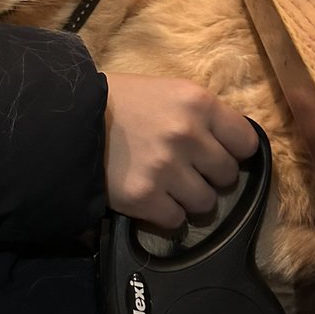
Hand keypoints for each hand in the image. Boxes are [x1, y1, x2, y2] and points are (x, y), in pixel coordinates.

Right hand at [102, 73, 258, 230]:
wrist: (68, 118)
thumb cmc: (120, 102)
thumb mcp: (167, 92)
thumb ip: (201, 115)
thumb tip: (232, 144)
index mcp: (198, 103)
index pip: (246, 142)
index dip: (234, 152)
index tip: (218, 154)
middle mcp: (187, 135)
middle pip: (228, 176)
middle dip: (210, 176)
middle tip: (187, 170)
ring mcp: (166, 168)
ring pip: (205, 203)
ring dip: (189, 199)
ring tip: (167, 187)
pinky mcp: (144, 197)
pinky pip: (175, 221)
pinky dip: (165, 215)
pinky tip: (150, 198)